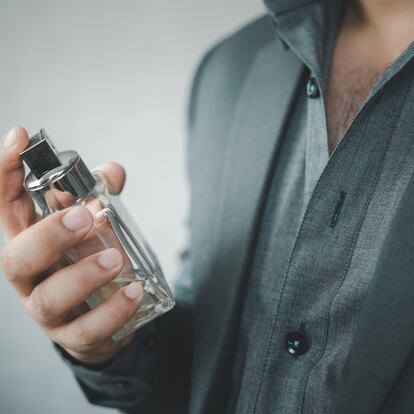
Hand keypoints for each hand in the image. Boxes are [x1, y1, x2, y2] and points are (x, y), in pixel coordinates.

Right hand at [0, 126, 142, 364]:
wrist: (100, 316)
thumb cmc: (89, 260)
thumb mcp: (94, 225)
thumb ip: (102, 196)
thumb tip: (113, 172)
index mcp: (31, 241)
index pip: (7, 204)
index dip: (5, 171)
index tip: (20, 137)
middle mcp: (31, 276)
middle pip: (17, 257)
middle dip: (48, 234)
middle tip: (83, 216)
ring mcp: (48, 309)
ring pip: (49, 297)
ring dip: (82, 275)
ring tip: (115, 259)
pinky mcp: (74, 335)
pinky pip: (88, 330)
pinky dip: (112, 311)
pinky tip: (133, 292)